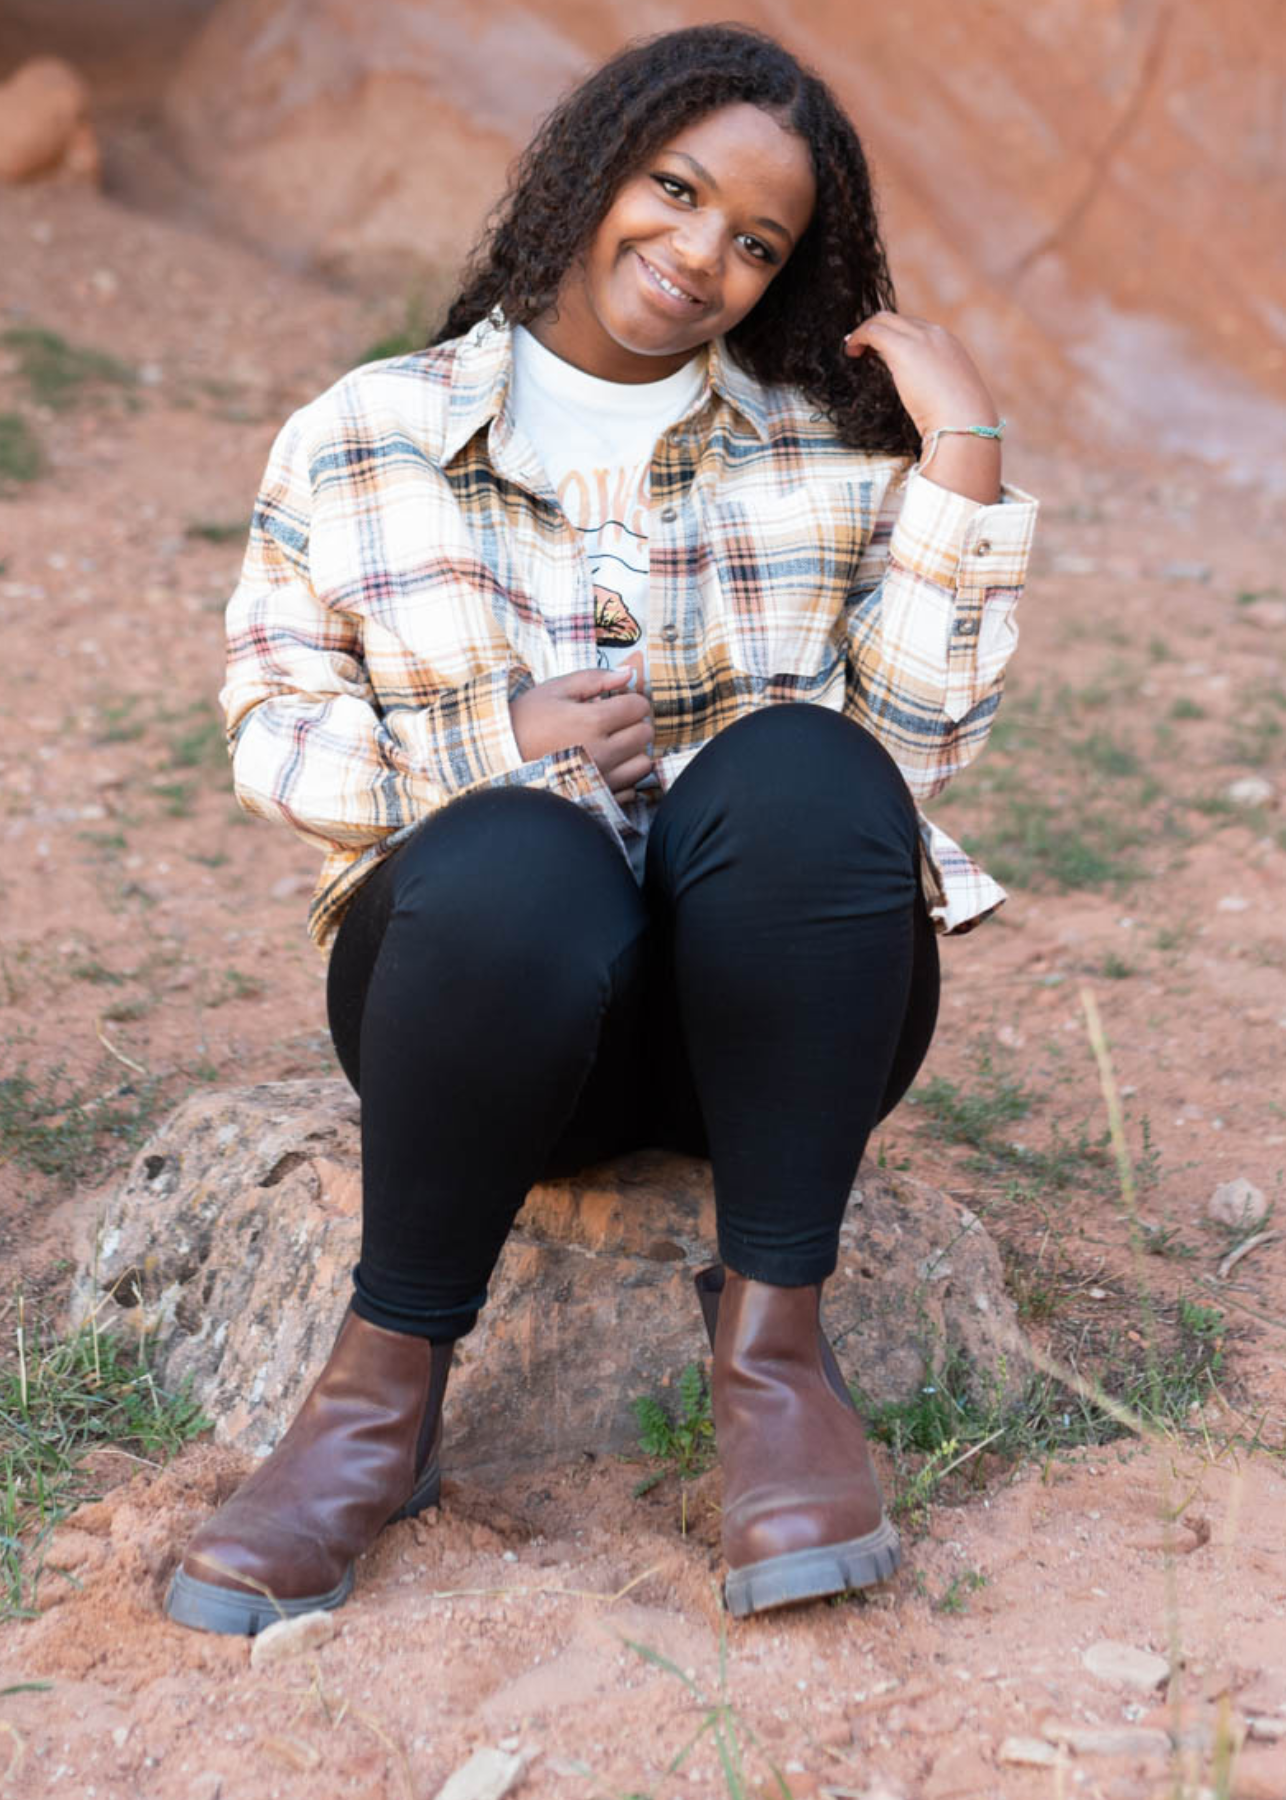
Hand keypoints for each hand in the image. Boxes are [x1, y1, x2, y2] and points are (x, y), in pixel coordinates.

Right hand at [510, 668, 654, 803]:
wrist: (500, 760)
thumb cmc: (524, 722)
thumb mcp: (555, 690)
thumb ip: (595, 678)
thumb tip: (629, 672)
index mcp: (592, 721)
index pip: (639, 706)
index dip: (630, 700)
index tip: (616, 703)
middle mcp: (602, 753)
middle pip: (645, 734)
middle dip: (633, 724)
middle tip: (610, 723)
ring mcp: (602, 779)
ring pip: (643, 763)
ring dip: (632, 752)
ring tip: (609, 746)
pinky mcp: (598, 798)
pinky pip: (631, 788)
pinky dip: (623, 776)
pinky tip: (603, 767)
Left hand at [842, 311, 997, 436]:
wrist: (964, 422)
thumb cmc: (958, 421)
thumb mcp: (949, 396)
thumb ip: (935, 386)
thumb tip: (922, 396)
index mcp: (949, 345)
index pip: (915, 329)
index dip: (894, 337)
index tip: (879, 350)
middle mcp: (936, 334)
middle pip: (898, 319)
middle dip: (877, 330)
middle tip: (860, 347)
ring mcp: (921, 338)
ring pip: (884, 319)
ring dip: (866, 332)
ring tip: (853, 350)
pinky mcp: (903, 347)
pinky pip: (873, 331)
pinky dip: (859, 336)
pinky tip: (851, 351)